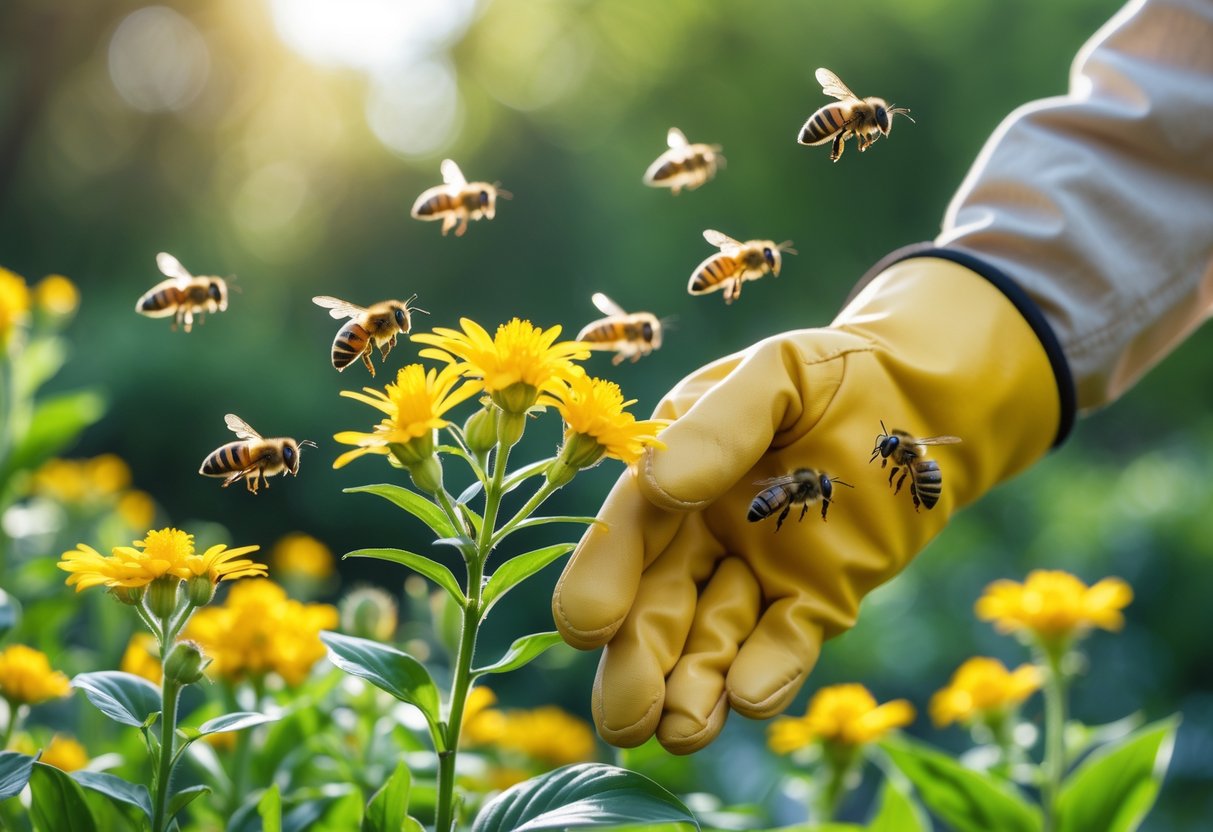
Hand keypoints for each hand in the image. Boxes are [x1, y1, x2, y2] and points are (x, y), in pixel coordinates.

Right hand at [552, 255, 1066, 753]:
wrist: (922, 397)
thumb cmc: (834, 374)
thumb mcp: (774, 374)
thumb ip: (720, 423)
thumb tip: (663, 484)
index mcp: (672, 477)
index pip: (624, 533)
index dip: (601, 579)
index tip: (587, 625)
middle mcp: (700, 535)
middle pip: (654, 608)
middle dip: (636, 665)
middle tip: (627, 717)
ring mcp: (755, 573)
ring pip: (709, 642)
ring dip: (692, 687)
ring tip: (683, 729)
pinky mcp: (815, 602)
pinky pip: (784, 645)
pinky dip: (768, 673)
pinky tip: (752, 697)